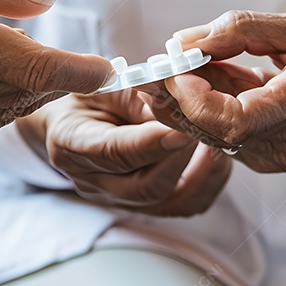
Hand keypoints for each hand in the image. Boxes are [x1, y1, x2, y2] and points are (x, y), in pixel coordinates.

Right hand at [17, 91, 231, 216]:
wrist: (73, 120)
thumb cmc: (87, 94)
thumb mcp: (103, 81)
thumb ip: (135, 93)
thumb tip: (175, 103)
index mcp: (71, 143)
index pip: (112, 152)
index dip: (150, 144)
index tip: (182, 130)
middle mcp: (91, 181)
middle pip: (144, 186)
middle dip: (183, 157)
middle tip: (206, 127)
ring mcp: (115, 199)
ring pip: (168, 201)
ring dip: (200, 172)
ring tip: (215, 140)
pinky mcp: (141, 205)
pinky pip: (181, 205)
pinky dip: (205, 182)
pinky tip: (214, 155)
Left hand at [147, 11, 285, 172]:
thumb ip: (240, 31)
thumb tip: (181, 41)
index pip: (235, 120)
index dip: (194, 98)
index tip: (174, 67)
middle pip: (211, 131)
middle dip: (171, 96)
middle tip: (151, 64)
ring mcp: (275, 156)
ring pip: (210, 134)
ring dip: (184, 100)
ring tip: (177, 63)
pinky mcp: (266, 158)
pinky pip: (222, 134)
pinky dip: (203, 105)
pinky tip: (203, 77)